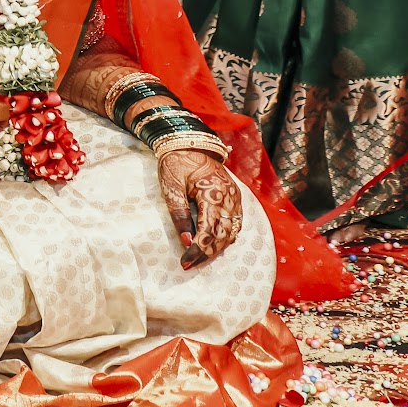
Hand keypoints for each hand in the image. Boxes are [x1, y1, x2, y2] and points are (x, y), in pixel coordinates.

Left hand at [157, 148, 245, 266]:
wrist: (188, 142)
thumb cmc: (176, 162)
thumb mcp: (171, 187)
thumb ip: (180, 214)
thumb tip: (186, 241)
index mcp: (213, 193)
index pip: (209, 231)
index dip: (198, 249)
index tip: (185, 262)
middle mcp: (230, 197)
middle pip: (223, 235)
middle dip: (207, 253)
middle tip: (190, 264)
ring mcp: (235, 197)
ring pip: (232, 231)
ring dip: (217, 247)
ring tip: (199, 258)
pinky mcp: (234, 196)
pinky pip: (235, 222)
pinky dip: (226, 236)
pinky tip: (214, 244)